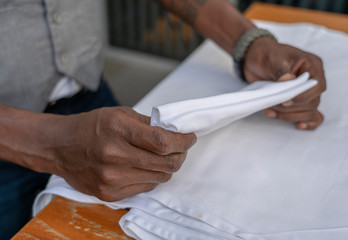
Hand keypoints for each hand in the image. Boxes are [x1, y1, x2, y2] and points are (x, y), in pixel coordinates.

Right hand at [47, 106, 195, 200]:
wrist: (60, 146)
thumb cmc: (91, 127)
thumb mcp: (119, 114)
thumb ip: (148, 124)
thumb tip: (175, 132)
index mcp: (117, 128)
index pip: (162, 141)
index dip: (183, 141)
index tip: (190, 138)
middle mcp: (113, 155)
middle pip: (165, 163)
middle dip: (180, 155)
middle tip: (181, 148)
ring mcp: (110, 178)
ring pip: (159, 177)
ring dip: (168, 166)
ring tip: (163, 157)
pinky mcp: (109, 193)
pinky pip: (146, 187)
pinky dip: (153, 177)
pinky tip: (147, 167)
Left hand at [243, 37, 325, 129]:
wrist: (255, 58)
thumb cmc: (266, 54)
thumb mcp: (272, 59)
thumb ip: (281, 70)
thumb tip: (288, 80)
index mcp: (311, 65)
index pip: (317, 86)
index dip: (303, 97)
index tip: (285, 101)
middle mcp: (312, 80)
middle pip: (312, 102)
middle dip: (292, 108)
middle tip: (273, 105)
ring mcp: (306, 91)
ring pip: (309, 111)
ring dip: (291, 116)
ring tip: (271, 111)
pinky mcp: (298, 101)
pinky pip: (311, 115)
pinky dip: (307, 122)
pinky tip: (298, 126)